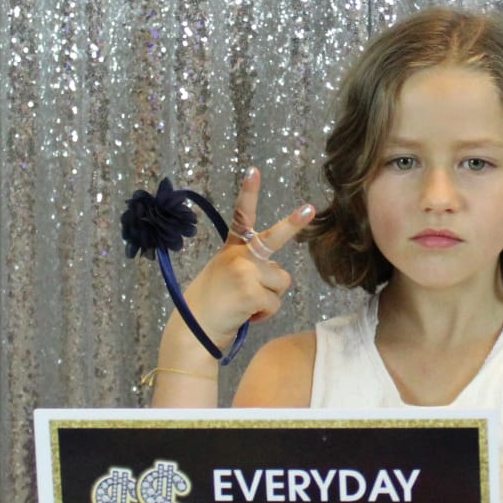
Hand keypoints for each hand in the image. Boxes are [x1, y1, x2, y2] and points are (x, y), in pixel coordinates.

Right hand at [176, 168, 314, 348]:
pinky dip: (264, 315)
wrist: (192, 332)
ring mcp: (243, 271)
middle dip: (294, 222)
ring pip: (281, 282)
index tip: (254, 170)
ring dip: (269, 299)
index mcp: (231, 249)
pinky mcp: (249, 290)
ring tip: (244, 306)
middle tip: (310, 208)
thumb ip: (249, 268)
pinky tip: (244, 316)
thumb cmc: (210, 308)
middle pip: (274, 239)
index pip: (241, 216)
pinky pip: (275, 303)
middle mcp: (237, 255)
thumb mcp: (225, 277)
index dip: (248, 192)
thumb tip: (276, 275)